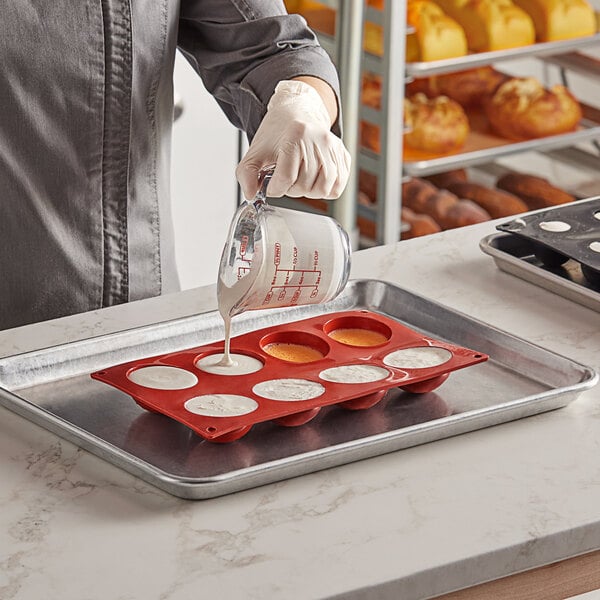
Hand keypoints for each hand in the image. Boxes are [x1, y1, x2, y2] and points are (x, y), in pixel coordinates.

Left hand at [236, 80, 350, 200]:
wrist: (298, 113)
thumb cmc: (278, 132)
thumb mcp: (256, 150)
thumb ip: (246, 173)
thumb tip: (250, 194)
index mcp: (295, 135)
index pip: (286, 177)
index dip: (276, 189)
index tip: (272, 187)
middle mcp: (319, 140)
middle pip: (304, 185)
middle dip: (290, 189)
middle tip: (286, 179)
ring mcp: (334, 149)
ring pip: (323, 189)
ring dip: (308, 192)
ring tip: (300, 180)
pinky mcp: (343, 156)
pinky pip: (337, 187)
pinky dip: (325, 190)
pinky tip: (314, 180)